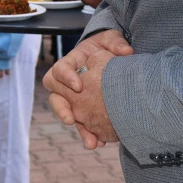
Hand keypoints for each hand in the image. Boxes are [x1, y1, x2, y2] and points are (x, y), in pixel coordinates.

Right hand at [42, 29, 133, 148]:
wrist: (112, 58)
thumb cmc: (106, 45)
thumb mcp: (110, 39)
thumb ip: (116, 42)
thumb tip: (126, 51)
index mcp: (70, 64)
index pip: (59, 70)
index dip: (65, 78)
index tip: (78, 85)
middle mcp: (68, 83)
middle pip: (56, 96)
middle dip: (62, 109)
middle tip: (70, 119)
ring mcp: (76, 98)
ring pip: (69, 115)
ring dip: (79, 129)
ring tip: (90, 141)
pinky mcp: (86, 110)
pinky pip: (84, 124)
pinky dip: (91, 134)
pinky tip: (101, 143)